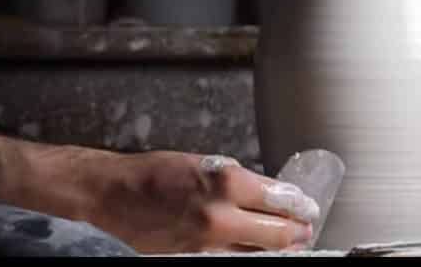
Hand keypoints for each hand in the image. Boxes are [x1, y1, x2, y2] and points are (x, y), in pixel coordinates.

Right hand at [21, 148, 318, 253]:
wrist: (112, 195)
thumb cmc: (156, 173)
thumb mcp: (204, 163)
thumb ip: (238, 180)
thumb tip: (268, 193)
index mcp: (225, 181)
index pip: (280, 199)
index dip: (300, 206)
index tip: (307, 207)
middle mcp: (219, 214)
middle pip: (277, 233)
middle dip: (297, 232)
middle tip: (305, 229)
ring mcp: (206, 243)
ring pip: (257, 255)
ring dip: (277, 250)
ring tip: (289, 244)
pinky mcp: (192, 260)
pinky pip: (232, 262)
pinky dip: (248, 258)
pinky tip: (256, 254)